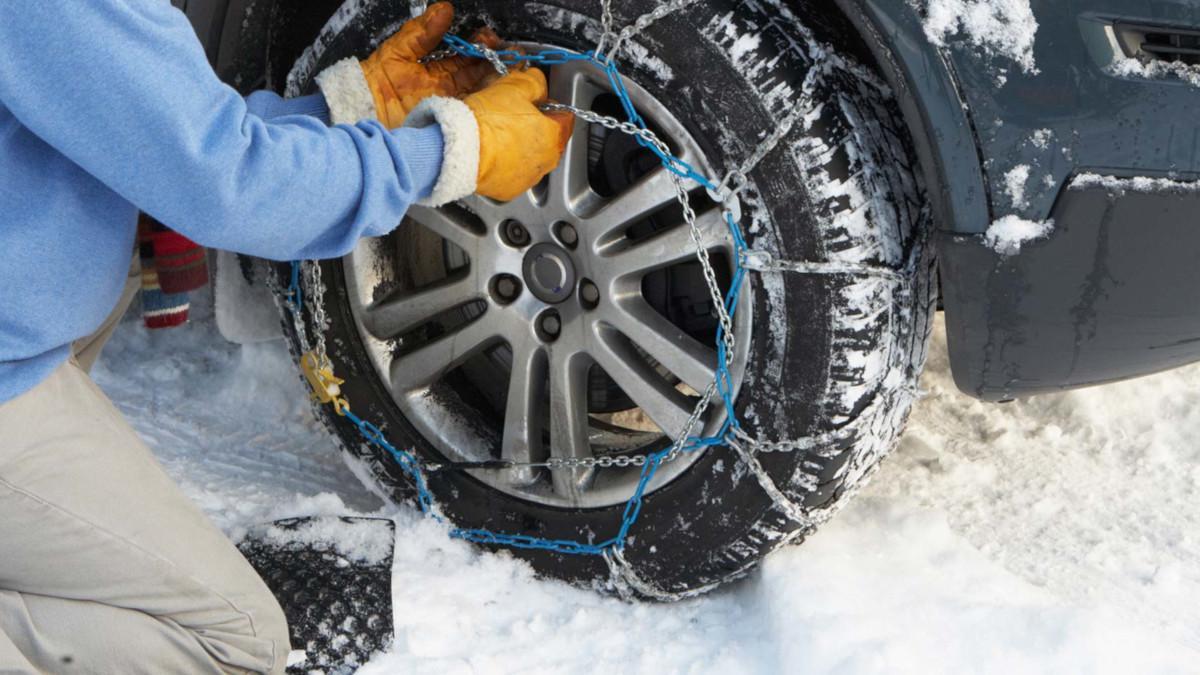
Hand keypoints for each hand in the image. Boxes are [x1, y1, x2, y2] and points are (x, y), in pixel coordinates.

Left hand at [360, 2, 500, 126]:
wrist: (363, 111)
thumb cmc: (375, 83)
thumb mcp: (399, 50)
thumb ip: (422, 32)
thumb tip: (445, 8)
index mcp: (435, 70)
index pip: (465, 55)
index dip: (479, 45)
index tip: (489, 37)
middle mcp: (446, 88)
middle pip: (478, 74)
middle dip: (495, 61)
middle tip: (509, 52)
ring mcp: (449, 106)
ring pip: (480, 92)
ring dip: (496, 81)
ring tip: (512, 69)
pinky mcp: (449, 122)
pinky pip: (472, 114)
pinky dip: (486, 104)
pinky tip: (498, 93)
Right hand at [463, 69, 574, 201]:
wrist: (459, 149)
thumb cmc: (487, 121)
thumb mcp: (513, 87)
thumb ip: (533, 82)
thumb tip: (538, 81)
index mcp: (553, 136)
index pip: (565, 118)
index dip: (550, 106)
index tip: (536, 102)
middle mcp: (546, 161)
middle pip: (549, 140)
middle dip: (535, 128)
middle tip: (512, 117)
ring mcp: (528, 179)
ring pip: (531, 159)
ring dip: (520, 148)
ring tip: (498, 136)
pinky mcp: (509, 191)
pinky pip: (513, 175)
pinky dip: (506, 165)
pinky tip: (492, 154)